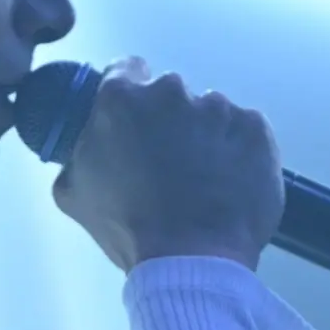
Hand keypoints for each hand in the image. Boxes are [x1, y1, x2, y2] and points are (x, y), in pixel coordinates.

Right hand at [51, 57, 285, 272]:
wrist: (191, 259)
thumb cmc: (126, 226)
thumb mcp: (73, 191)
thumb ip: (79, 152)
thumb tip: (88, 145)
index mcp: (121, 98)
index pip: (125, 70)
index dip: (128, 96)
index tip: (133, 121)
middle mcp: (171, 91)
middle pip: (168, 94)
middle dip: (167, 120)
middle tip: (167, 162)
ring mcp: (219, 108)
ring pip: (209, 113)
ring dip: (204, 136)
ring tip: (204, 180)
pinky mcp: (256, 129)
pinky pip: (243, 131)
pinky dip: (237, 150)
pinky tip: (230, 182)